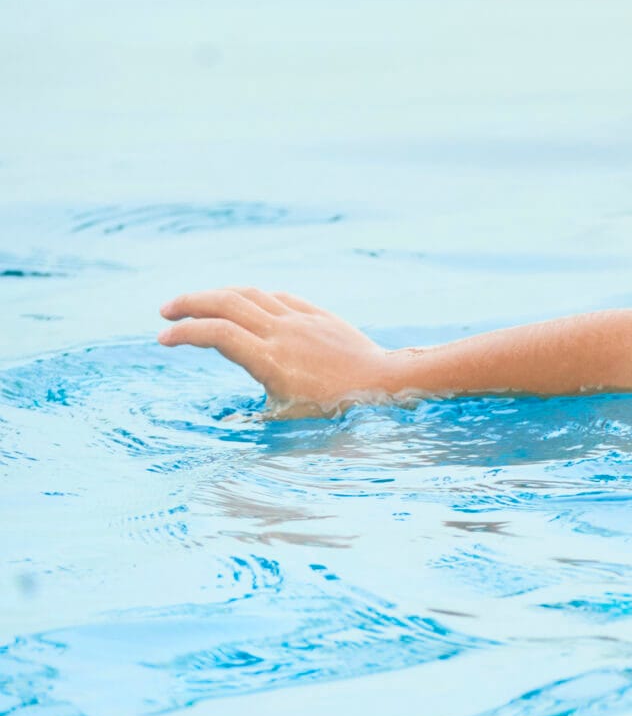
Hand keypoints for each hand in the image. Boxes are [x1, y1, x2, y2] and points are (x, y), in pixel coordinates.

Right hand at [158, 287, 395, 416]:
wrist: (384, 381)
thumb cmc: (336, 408)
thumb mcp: (287, 417)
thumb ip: (253, 411)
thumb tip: (227, 421)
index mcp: (270, 359)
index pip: (217, 334)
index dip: (185, 332)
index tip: (163, 338)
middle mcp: (282, 332)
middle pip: (226, 303)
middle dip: (191, 303)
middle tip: (167, 311)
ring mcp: (300, 319)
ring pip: (251, 294)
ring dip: (218, 294)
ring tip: (199, 303)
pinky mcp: (317, 315)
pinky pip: (278, 297)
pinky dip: (253, 297)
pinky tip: (243, 303)